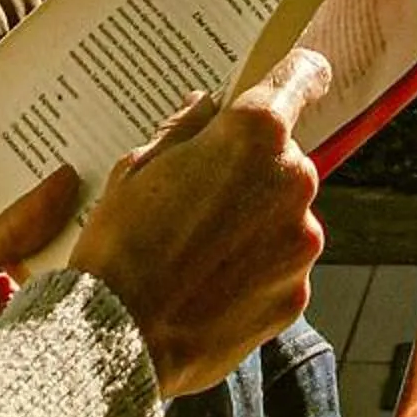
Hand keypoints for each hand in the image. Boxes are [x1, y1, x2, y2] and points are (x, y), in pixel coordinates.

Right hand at [71, 49, 329, 396]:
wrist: (115, 340)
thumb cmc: (120, 244)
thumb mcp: (136, 168)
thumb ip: (185, 129)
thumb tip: (207, 107)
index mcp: (255, 133)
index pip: (298, 78)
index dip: (296, 76)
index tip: (298, 78)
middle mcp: (293, 178)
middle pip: (283, 160)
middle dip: (251, 173)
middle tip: (201, 202)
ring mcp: (300, 240)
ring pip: (284, 217)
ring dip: (255, 227)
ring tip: (198, 257)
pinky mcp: (296, 293)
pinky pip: (281, 269)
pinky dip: (255, 275)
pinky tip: (210, 290)